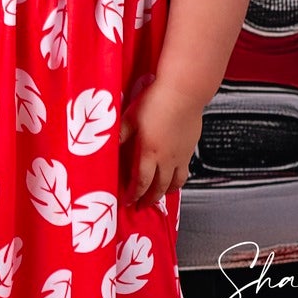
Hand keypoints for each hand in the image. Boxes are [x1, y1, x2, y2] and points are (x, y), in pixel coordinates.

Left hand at [120, 80, 201, 206]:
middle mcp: (168, 158)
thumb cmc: (157, 101)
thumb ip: (119, 135)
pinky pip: (185, 170)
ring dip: (166, 192)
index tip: (127, 202)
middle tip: (141, 206)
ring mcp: (182, 154)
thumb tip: (106, 147)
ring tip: (160, 196)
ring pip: (176, 182)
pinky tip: (174, 175)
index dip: (133, 195)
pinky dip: (179, 179)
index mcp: (150, 152)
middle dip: (149, 199)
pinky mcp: (191, 147)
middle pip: (160, 187)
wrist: (184, 91)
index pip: (141, 182)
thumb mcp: (130, 118)